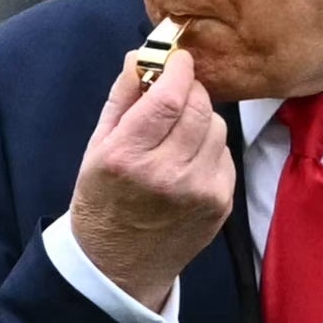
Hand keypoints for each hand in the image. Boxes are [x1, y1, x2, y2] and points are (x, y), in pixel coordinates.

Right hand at [69, 31, 237, 302]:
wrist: (117, 266)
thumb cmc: (102, 201)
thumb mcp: (96, 148)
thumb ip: (122, 99)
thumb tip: (141, 56)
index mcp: (127, 157)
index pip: (169, 97)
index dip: (179, 70)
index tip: (178, 60)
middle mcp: (167, 174)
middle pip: (200, 107)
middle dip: (191, 91)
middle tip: (176, 94)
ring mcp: (198, 191)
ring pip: (217, 128)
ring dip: (200, 121)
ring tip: (177, 138)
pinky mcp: (220, 203)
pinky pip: (225, 155)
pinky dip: (209, 150)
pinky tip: (188, 165)